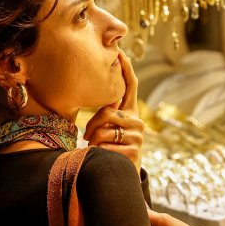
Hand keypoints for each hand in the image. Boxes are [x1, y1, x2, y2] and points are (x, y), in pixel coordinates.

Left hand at [84, 50, 144, 170]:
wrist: (123, 172)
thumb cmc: (112, 146)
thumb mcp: (109, 127)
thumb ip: (107, 112)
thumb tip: (94, 90)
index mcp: (131, 112)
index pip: (130, 86)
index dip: (126, 69)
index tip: (121, 53)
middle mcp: (137, 121)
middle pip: (108, 112)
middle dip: (93, 125)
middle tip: (86, 136)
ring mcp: (138, 137)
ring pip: (105, 132)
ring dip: (94, 142)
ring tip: (95, 148)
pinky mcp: (134, 152)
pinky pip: (107, 148)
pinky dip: (100, 153)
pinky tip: (103, 157)